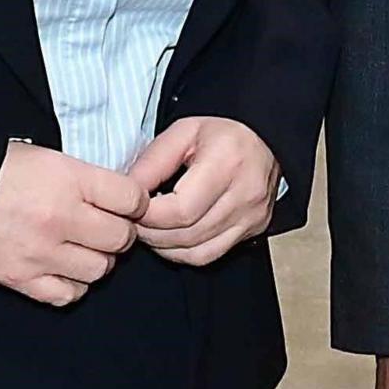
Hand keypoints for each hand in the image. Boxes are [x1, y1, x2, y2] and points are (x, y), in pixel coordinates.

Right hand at [0, 143, 144, 306]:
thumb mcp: (44, 157)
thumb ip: (83, 177)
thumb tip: (119, 197)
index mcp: (67, 179)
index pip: (132, 199)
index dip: (135, 202)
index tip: (128, 204)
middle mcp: (59, 217)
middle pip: (121, 238)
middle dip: (119, 233)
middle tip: (106, 226)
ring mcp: (41, 252)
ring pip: (100, 269)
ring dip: (97, 259)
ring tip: (83, 247)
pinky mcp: (21, 279)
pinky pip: (68, 294)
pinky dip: (72, 284)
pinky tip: (63, 268)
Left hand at [120, 115, 280, 264]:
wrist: (263, 139)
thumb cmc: (220, 134)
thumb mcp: (181, 133)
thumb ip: (152, 163)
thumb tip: (126, 193)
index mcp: (228, 162)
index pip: (181, 210)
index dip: (148, 216)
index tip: (131, 208)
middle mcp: (246, 194)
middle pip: (187, 234)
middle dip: (151, 233)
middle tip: (132, 220)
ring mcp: (252, 216)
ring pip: (197, 251)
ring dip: (164, 246)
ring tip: (149, 228)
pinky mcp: (254, 230)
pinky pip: (209, 255)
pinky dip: (182, 252)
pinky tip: (171, 237)